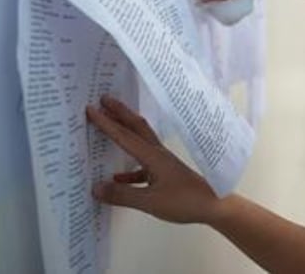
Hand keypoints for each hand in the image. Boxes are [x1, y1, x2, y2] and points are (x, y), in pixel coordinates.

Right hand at [86, 96, 218, 223]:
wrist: (213, 205)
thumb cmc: (184, 201)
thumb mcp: (150, 201)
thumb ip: (122, 195)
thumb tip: (95, 187)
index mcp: (153, 157)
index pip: (125, 136)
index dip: (107, 123)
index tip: (91, 108)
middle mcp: (158, 154)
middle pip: (136, 127)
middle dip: (119, 113)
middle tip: (103, 100)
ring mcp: (163, 163)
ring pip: (140, 142)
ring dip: (124, 133)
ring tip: (109, 126)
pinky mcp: (166, 174)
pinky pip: (142, 166)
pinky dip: (129, 168)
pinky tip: (118, 177)